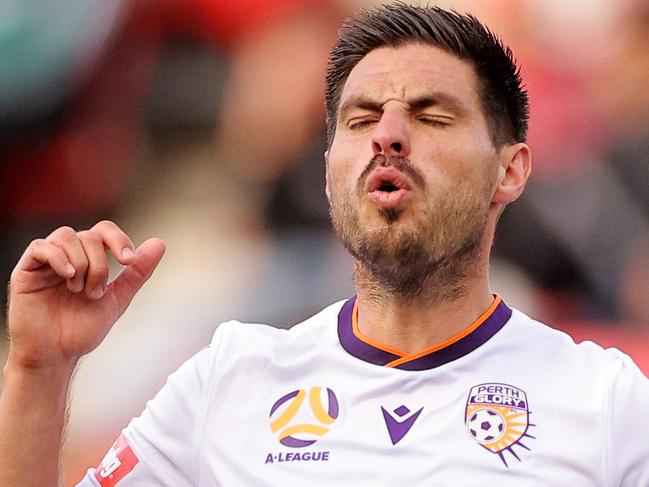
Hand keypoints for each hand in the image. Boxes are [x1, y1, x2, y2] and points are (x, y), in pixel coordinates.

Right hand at [6, 221, 164, 370]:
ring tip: (79, 290)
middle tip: (95, 293)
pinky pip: (40, 247)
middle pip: (89, 236)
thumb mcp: (118, 298)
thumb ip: (137, 272)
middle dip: (100, 264)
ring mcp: (45, 262)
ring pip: (67, 236)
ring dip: (81, 263)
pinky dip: (59, 258)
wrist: (55, 355)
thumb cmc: (82, 329)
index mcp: (88, 259)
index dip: (119, 239)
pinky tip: (68, 277)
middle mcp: (67, 256)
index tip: (128, 260)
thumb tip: (159, 243)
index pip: (104, 231)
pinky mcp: (25, 271)